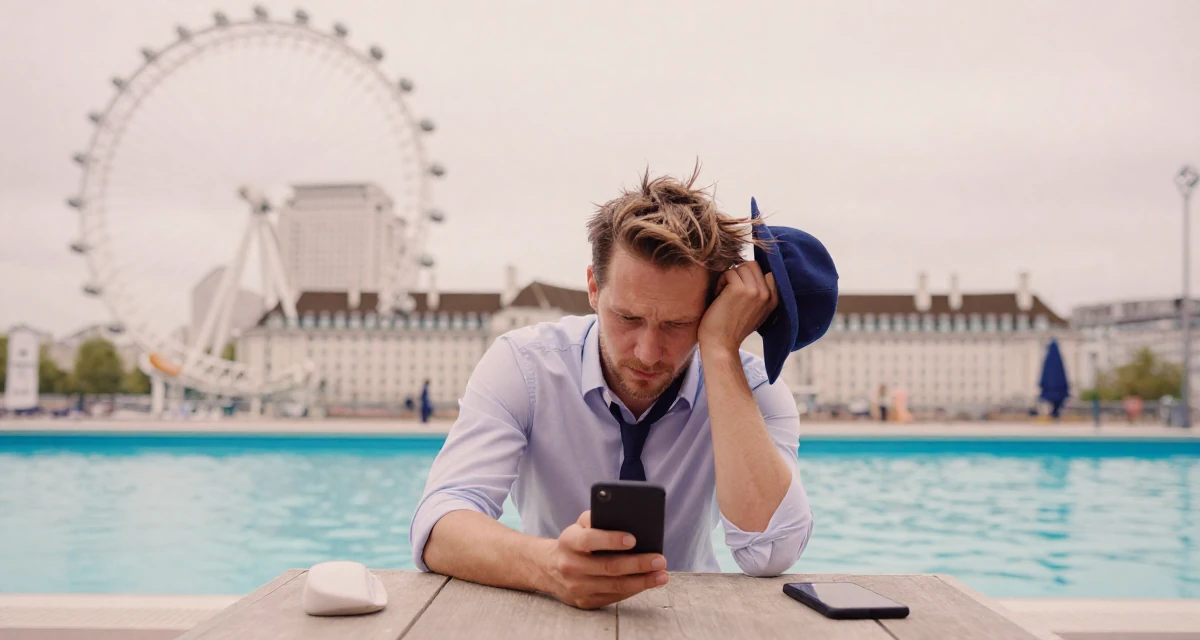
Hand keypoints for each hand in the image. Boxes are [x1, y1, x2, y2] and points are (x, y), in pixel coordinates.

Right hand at [540, 510, 668, 608]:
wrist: (550, 568)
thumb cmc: (575, 541)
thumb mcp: (579, 525)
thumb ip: (597, 517)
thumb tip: (627, 516)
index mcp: (569, 542)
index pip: (589, 540)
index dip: (611, 540)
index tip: (633, 539)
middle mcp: (570, 566)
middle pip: (608, 567)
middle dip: (638, 564)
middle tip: (660, 560)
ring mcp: (577, 587)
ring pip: (615, 586)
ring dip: (642, 581)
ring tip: (662, 574)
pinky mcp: (585, 602)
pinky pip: (614, 597)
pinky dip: (634, 589)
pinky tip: (648, 582)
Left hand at [698, 262, 778, 354]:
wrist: (720, 345)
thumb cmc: (732, 328)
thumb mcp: (755, 311)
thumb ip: (759, 293)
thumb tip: (753, 268)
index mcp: (774, 299)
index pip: (768, 271)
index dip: (752, 274)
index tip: (741, 287)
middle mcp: (767, 294)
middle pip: (753, 265)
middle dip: (739, 274)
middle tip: (730, 291)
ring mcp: (755, 291)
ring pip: (740, 267)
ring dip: (728, 278)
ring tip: (724, 295)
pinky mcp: (739, 289)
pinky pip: (729, 272)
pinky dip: (720, 282)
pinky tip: (718, 297)